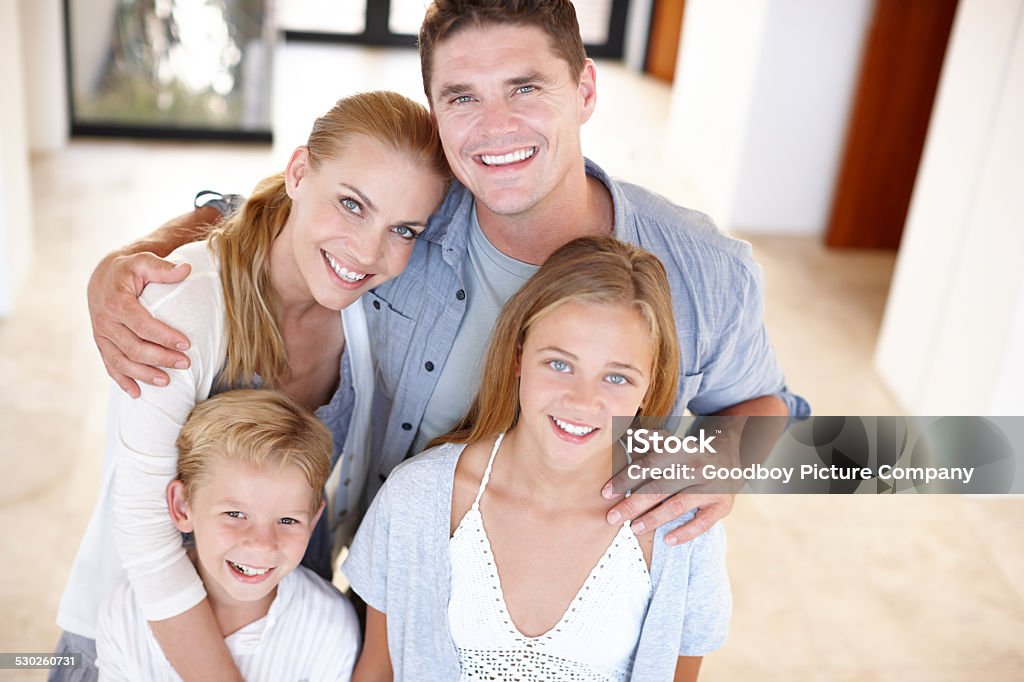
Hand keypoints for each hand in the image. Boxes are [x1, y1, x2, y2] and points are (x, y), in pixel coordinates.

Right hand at [88, 250, 191, 396]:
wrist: (104, 277)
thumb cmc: (129, 270)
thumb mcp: (144, 261)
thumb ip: (163, 268)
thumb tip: (186, 269)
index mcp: (116, 302)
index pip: (142, 325)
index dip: (165, 337)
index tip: (186, 345)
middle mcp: (105, 321)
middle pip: (134, 347)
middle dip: (160, 358)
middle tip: (185, 364)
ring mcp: (101, 336)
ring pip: (122, 362)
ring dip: (144, 375)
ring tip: (167, 382)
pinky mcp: (101, 345)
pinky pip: (110, 366)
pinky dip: (123, 381)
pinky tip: (137, 393)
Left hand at [601, 415, 766, 544]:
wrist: (732, 458)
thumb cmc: (691, 455)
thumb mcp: (673, 444)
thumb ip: (650, 442)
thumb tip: (626, 434)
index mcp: (680, 449)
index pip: (647, 465)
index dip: (625, 479)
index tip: (606, 493)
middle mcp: (695, 467)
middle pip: (658, 488)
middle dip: (632, 504)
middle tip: (612, 518)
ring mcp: (710, 487)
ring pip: (677, 505)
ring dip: (653, 518)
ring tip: (634, 528)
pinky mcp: (722, 505)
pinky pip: (702, 523)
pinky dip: (685, 532)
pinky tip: (667, 540)